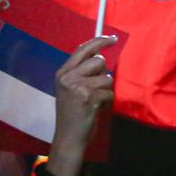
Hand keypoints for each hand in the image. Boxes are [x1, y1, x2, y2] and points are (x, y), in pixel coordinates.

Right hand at [47, 35, 116, 174]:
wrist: (69, 136)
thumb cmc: (73, 112)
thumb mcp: (70, 88)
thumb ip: (81, 72)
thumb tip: (101, 56)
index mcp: (63, 72)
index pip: (82, 49)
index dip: (99, 42)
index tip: (112, 38)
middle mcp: (68, 77)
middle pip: (99, 62)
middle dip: (103, 74)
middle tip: (95, 89)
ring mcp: (78, 87)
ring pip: (107, 78)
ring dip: (105, 91)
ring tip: (94, 101)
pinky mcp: (89, 97)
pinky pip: (110, 93)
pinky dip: (107, 101)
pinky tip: (96, 108)